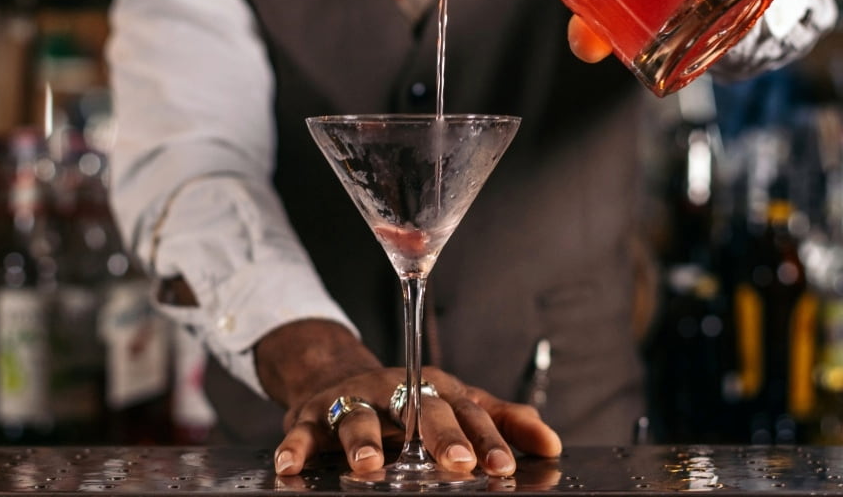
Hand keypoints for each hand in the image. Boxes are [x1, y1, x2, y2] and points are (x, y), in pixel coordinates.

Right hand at [254, 321, 561, 476]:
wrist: (338, 375)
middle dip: (439, 436)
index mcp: (436, 390)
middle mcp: (396, 390)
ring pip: (359, 417)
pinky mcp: (312, 414)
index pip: (468, 412)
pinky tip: (290, 467)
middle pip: (420, 409)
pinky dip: (295, 448)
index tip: (503, 467)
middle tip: (456, 464)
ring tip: (369, 467)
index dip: (487, 439)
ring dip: (363, 441)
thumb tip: (551, 442)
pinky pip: (304, 432)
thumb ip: (502, 421)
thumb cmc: (407, 401)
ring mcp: (353, 400)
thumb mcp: (456, 404)